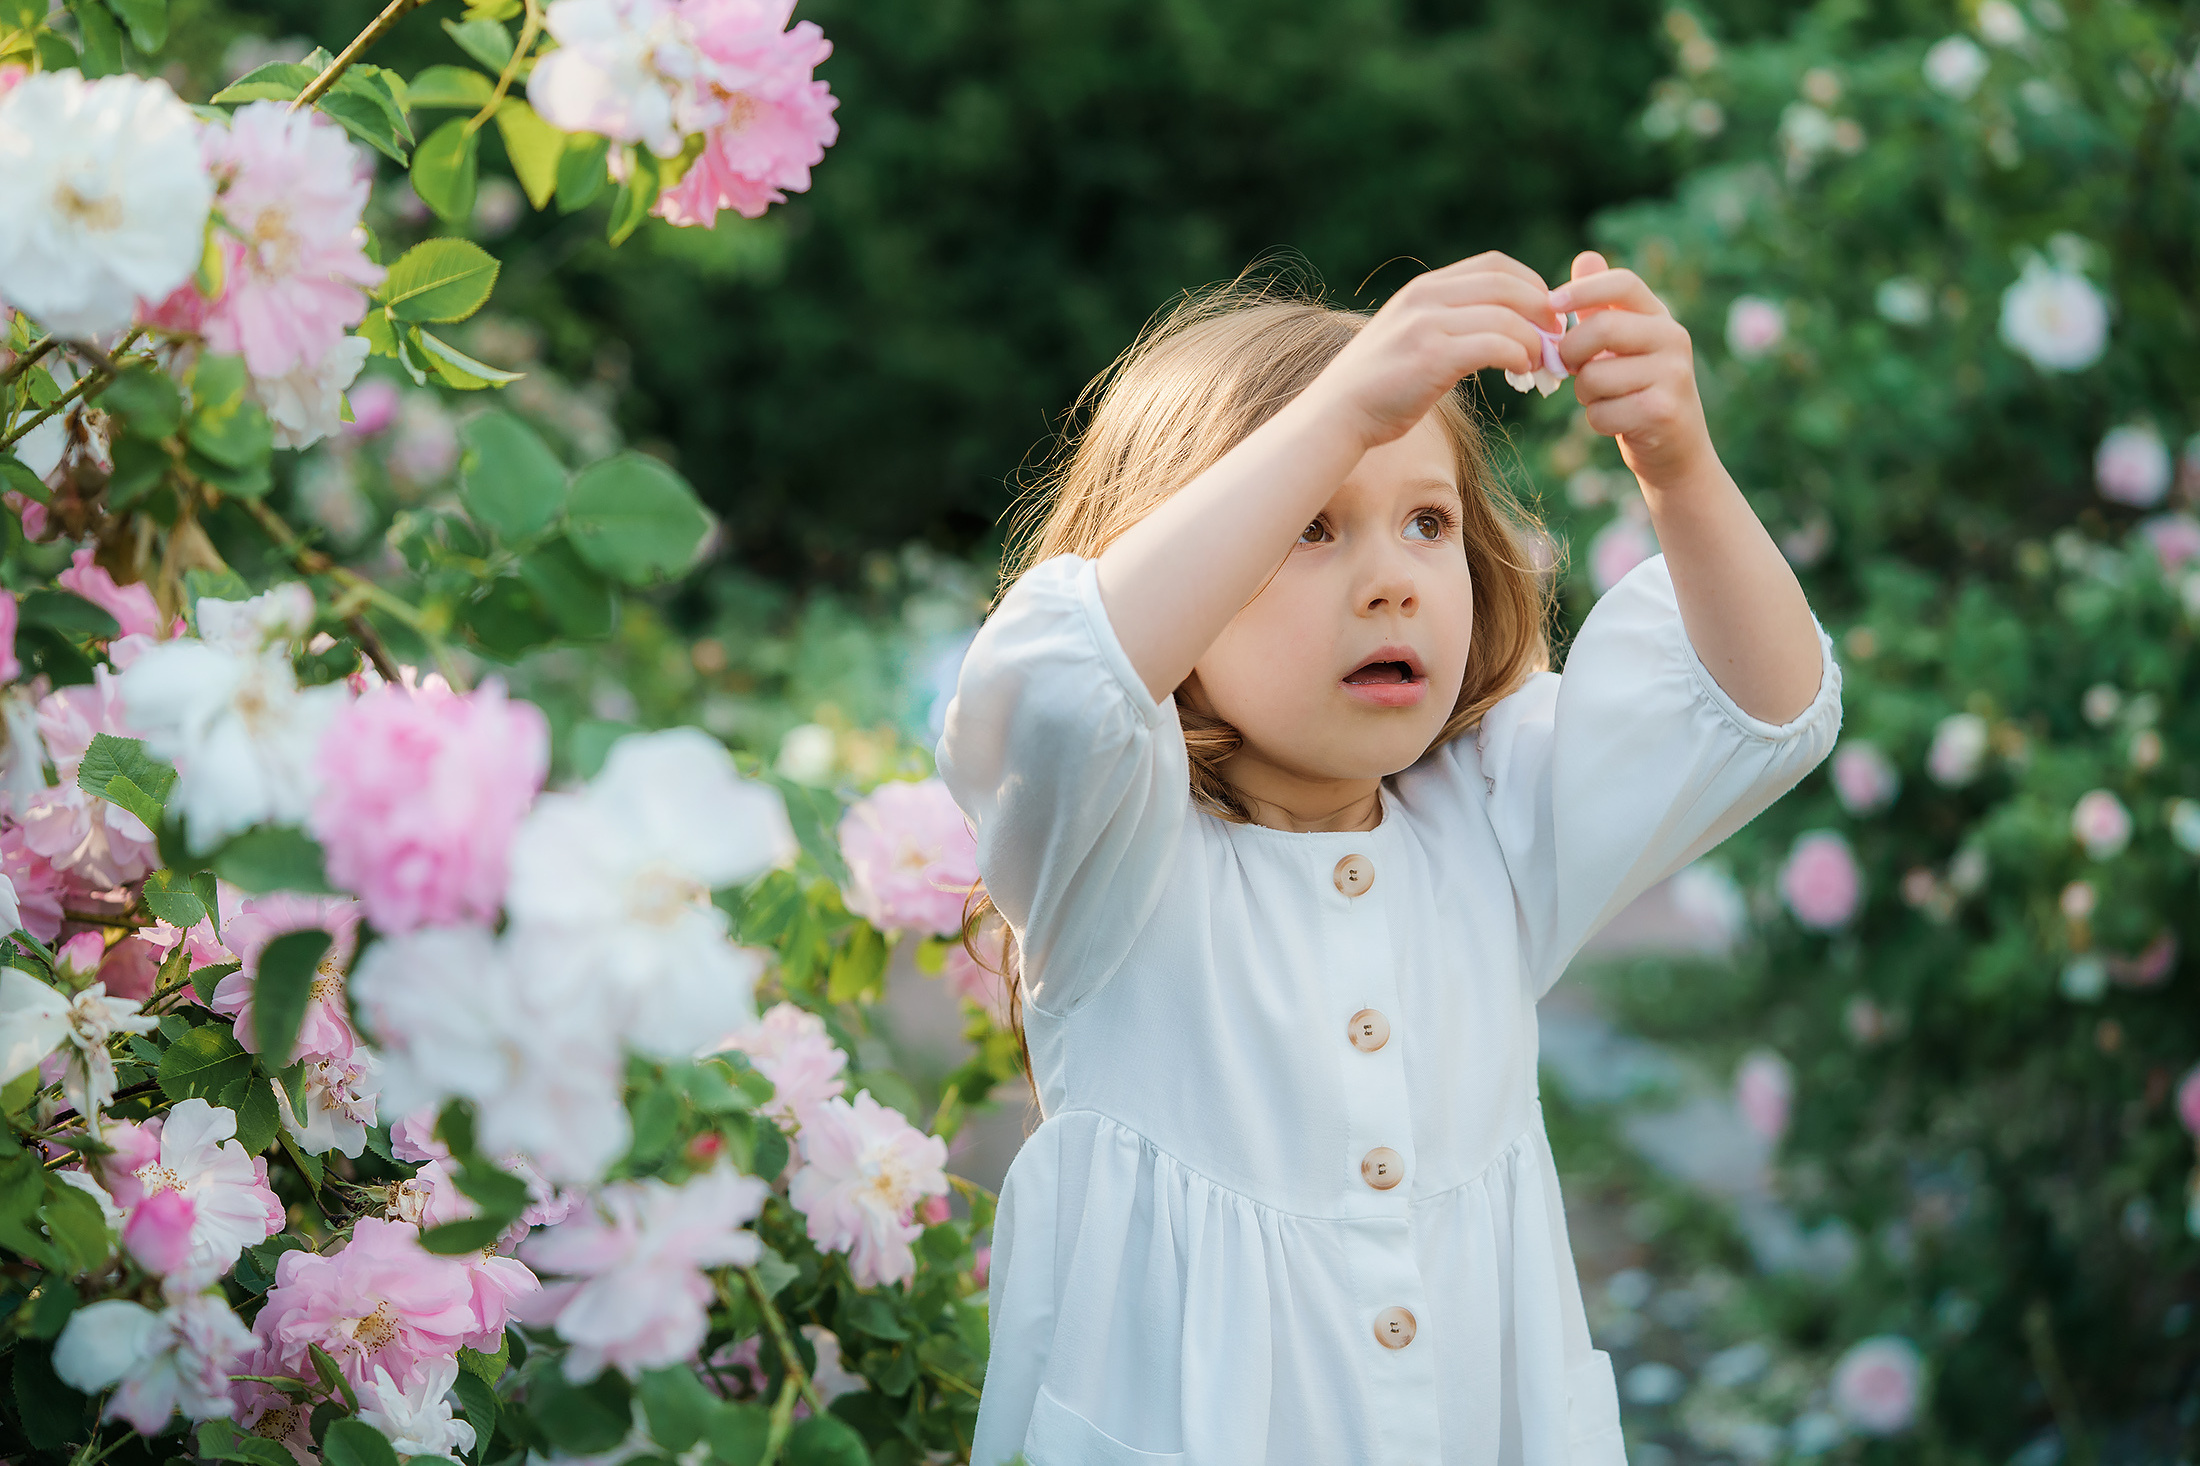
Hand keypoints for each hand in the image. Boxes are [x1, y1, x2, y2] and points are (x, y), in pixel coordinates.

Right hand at [1305, 251, 1560, 450]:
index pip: (1495, 265)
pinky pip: (1495, 345)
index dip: (1531, 284)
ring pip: (1508, 318)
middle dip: (1543, 311)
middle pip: (1508, 285)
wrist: (1338, 414)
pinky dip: (1518, 357)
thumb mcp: (1412, 336)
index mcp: (1425, 288)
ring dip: (1535, 342)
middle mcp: (1426, 297)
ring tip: (1539, 365)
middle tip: (1556, 339)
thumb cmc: (1380, 386)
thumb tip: (1499, 326)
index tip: (1546, 315)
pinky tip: (1520, 374)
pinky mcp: (1431, 357)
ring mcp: (1426, 325)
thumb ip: (1448, 322)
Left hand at [1551, 250, 1715, 491]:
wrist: (1676, 451)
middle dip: (1571, 353)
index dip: (1584, 289)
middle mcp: (1673, 339)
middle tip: (1569, 368)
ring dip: (1585, 394)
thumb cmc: (1638, 391)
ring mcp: (1673, 376)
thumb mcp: (1624, 345)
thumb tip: (1585, 257)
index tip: (1553, 303)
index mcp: (1660, 317)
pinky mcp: (1662, 413)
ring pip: (1594, 377)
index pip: (1624, 284)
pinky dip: (1597, 421)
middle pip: (1602, 329)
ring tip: (1604, 398)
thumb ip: (1602, 308)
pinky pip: (1601, 413)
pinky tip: (1617, 422)